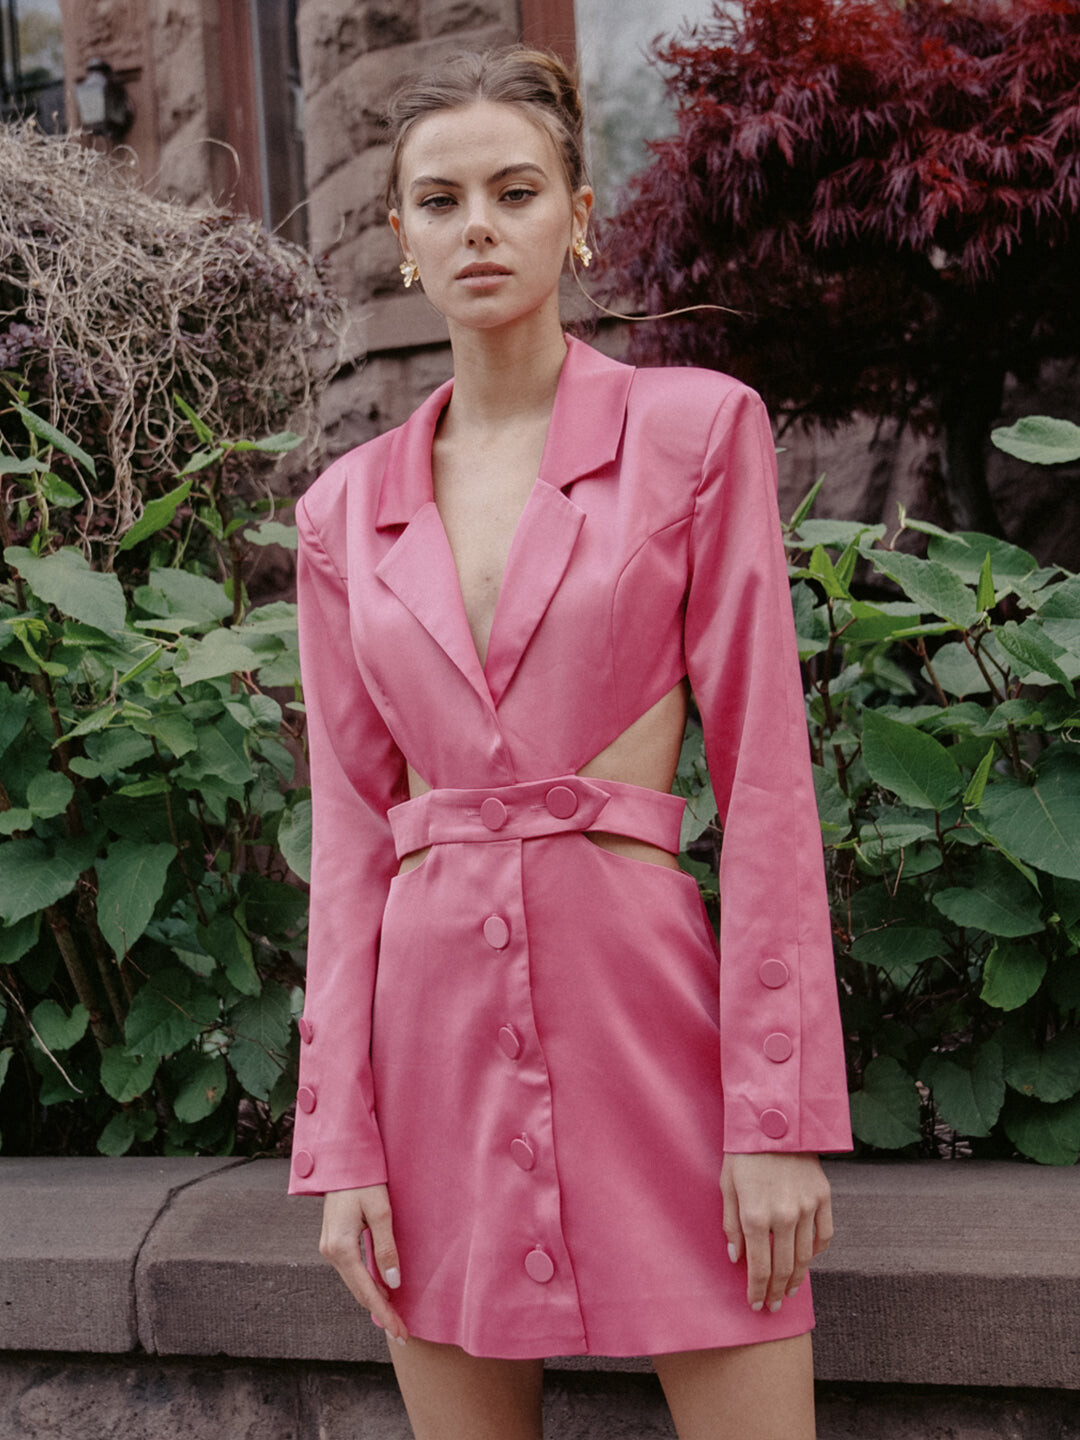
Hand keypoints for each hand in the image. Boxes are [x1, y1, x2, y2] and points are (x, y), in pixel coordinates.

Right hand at [319, 1185, 408, 1343]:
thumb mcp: (380, 1212)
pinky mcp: (333, 1242)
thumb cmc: (363, 1181)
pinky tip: (380, 1293)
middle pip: (358, 1292)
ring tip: (394, 1318)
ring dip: (374, 1301)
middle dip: (380, 1313)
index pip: (366, 1292)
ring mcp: (329, 1248)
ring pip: (354, 1283)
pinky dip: (366, 1285)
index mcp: (340, 1247)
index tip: (400, 1333)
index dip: (384, 1314)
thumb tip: (393, 1283)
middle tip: (401, 1334)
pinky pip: (352, 1271)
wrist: (340, 1160)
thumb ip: (386, 1248)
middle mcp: (330, 1252)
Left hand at [720, 1152, 832, 1313]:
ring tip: (790, 1291)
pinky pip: (825, 1235)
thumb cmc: (744, 1153)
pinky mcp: (823, 1196)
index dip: (757, 1291)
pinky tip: (808, 1259)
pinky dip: (817, 1251)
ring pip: (805, 1257)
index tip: (756, 1304)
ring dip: (798, 1279)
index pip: (759, 1268)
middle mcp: (783, 1216)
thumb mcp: (727, 1186)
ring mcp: (806, 1207)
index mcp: (755, 1215)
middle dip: (777, 1292)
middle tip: (774, 1306)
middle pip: (784, 1268)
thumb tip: (736, 1258)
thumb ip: (731, 1225)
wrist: (774, 1119)